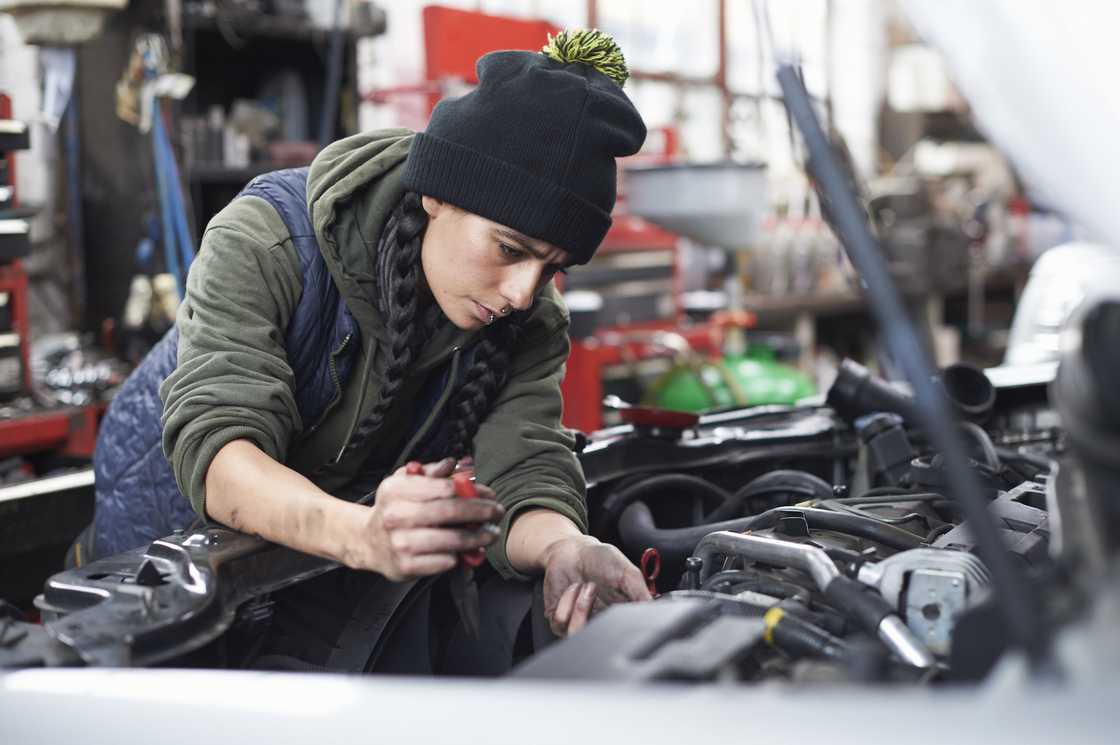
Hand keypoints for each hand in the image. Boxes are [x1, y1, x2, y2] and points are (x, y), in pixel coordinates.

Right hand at [343, 458, 504, 580]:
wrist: (367, 542)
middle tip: (497, 512)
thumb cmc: (393, 509)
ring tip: (490, 533)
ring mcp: (400, 543)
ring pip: (452, 540)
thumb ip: (431, 472)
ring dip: (478, 537)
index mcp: (396, 490)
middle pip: (451, 512)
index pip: (444, 487)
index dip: (473, 491)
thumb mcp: (405, 484)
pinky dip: (460, 556)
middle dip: (481, 512)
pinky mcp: (406, 566)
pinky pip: (444, 561)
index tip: (489, 494)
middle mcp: (396, 516)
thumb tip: (454, 464)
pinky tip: (467, 550)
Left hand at [541, 535, 651, 636]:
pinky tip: (572, 587)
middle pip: (598, 646)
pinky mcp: (558, 619)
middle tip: (594, 588)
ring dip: (580, 607)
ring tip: (585, 585)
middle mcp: (599, 624)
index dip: (620, 633)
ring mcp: (578, 623)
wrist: (574, 550)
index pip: (622, 639)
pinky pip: (560, 622)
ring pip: (576, 634)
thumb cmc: (602, 560)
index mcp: (619, 617)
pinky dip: (566, 602)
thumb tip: (654, 611)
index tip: (617, 610)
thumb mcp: (628, 573)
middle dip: (595, 615)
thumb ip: (641, 593)